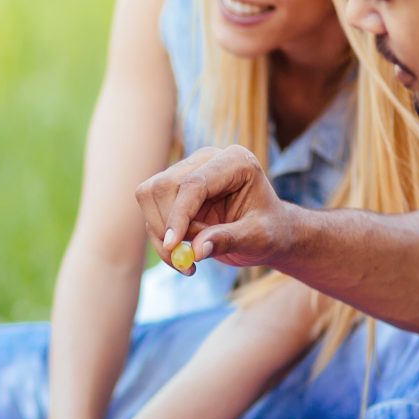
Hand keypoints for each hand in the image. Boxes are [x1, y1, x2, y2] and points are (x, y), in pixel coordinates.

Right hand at [136, 145, 294, 269]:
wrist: (267, 233)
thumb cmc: (269, 231)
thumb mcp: (257, 239)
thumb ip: (228, 240)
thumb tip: (196, 251)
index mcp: (235, 160)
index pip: (194, 183)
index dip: (179, 214)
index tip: (173, 246)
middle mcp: (207, 160)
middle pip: (164, 186)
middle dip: (169, 226)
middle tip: (187, 259)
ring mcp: (187, 171)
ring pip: (150, 196)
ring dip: (161, 234)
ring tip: (189, 259)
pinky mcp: (173, 188)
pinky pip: (151, 212)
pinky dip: (161, 239)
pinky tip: (183, 256)